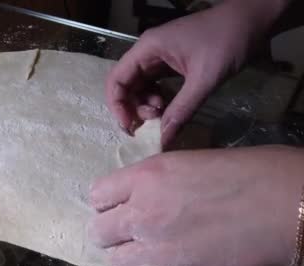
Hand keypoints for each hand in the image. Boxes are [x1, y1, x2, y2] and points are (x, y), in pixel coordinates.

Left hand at [88, 146, 303, 265]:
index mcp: (148, 176)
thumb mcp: (194, 161)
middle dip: (111, 233)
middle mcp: (144, 212)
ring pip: (115, 264)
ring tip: (149, 257)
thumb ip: (159, 181)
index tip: (119, 208)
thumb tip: (143, 195)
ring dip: (129, 260)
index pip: (97, 195)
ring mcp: (161, 250)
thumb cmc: (256, 173)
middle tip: (132, 234)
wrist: (294, 205)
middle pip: (98, 231)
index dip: (107, 203)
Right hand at [104, 0, 287, 145]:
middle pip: (125, 86)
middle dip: (133, 109)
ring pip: (139, 88)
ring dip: (146, 107)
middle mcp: (148, 53)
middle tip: (153, 124)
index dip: (118, 106)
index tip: (130, 127)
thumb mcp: (205, 79)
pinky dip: (158, 101)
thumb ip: (182, 110)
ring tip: (164, 116)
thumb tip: (163, 140)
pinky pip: (154, 86)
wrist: (253, 20)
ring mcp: (159, 58)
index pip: (116, 80)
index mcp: (148, 49)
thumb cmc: (227, 41)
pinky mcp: (171, 64)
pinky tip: (170, 109)